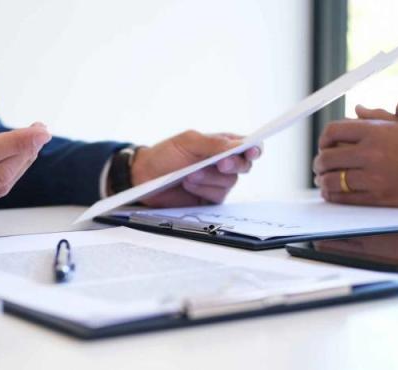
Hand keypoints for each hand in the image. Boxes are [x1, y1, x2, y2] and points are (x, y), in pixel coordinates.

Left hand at [130, 130, 261, 206]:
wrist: (144, 177)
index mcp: (221, 145)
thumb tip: (239, 145)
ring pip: (229, 182)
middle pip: (244, 166)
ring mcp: (217, 182)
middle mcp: (223, 164)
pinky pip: (216, 196)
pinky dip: (203, 190)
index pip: (246, 145)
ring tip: (189, 175)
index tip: (252, 151)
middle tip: (220, 163)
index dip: (254, 148)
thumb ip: (214, 143)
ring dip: (209, 178)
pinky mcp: (209, 199)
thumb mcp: (188, 142)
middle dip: (233, 165)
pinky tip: (189, 185)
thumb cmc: (165, 155)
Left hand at [313, 97, 397, 206]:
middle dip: (319, 163)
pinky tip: (333, 194)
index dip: (323, 140)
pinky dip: (333, 196)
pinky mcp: (380, 198)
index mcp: (375, 131)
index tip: (324, 146)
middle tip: (319, 166)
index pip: (333, 131)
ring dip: (323, 181)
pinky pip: (344, 198)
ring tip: (323, 181)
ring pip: (332, 180)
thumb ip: (377, 117)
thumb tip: (357, 110)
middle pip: (327, 157)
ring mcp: (375, 176)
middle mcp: (372, 152)